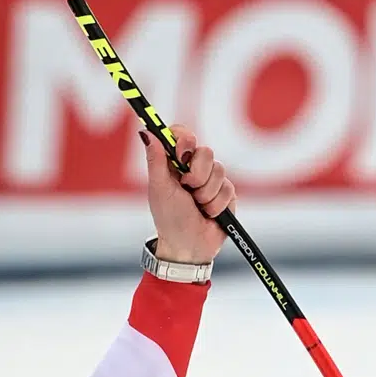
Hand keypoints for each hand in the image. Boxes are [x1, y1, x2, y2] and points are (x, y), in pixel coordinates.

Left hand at [141, 124, 231, 264]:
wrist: (188, 245)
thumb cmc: (168, 217)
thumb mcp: (159, 188)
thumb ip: (156, 160)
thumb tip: (146, 131)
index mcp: (174, 163)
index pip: (182, 135)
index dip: (185, 138)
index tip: (182, 153)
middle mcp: (194, 168)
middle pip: (206, 151)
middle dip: (196, 174)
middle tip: (187, 188)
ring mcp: (211, 180)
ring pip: (219, 170)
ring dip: (205, 193)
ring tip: (196, 205)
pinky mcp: (226, 193)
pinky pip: (229, 188)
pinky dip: (216, 204)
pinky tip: (208, 214)